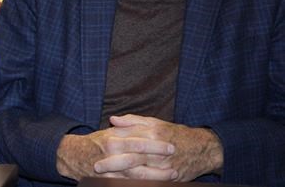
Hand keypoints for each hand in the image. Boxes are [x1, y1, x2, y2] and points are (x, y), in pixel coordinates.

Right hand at [56, 126, 175, 180]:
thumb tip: (147, 125)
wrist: (75, 156)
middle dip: (158, 159)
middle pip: (139, 158)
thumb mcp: (110, 131)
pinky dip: (145, 184)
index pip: (138, 141)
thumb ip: (127, 126)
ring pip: (137, 175)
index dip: (156, 144)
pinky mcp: (111, 181)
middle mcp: (112, 155)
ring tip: (172, 174)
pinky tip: (157, 183)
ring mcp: (111, 171)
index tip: (171, 145)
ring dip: (157, 176)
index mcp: (113, 140)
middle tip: (174, 159)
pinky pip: (130, 184)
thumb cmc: (96, 142)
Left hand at [97, 114, 222, 180]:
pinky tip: (125, 184)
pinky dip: (137, 184)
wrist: (202, 148)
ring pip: (140, 173)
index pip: (128, 138)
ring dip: (122, 176)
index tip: (97, 147)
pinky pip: (150, 182)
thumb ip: (133, 121)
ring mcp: (164, 166)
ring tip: (106, 178)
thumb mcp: (155, 122)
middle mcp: (157, 150)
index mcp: (152, 133)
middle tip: (96, 167)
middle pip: (131, 158)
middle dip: (113, 164)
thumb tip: (112, 119)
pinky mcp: (169, 177)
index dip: (112, 144)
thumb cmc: (175, 133)